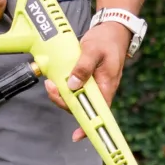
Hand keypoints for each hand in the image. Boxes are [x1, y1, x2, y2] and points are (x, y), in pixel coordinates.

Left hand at [48, 20, 130, 134]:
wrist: (113, 29)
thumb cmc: (107, 40)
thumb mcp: (93, 50)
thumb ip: (82, 67)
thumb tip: (72, 85)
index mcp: (106, 86)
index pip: (99, 113)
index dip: (88, 126)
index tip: (77, 135)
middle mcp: (101, 90)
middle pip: (82, 107)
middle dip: (64, 101)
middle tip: (52, 87)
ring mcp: (94, 86)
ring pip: (76, 98)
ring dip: (62, 93)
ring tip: (52, 81)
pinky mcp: (88, 80)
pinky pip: (75, 89)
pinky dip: (65, 86)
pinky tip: (58, 79)